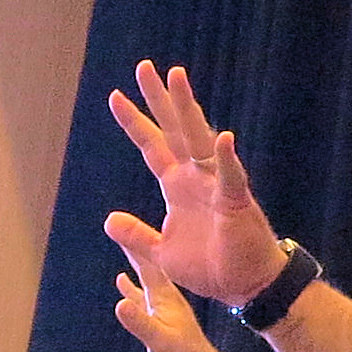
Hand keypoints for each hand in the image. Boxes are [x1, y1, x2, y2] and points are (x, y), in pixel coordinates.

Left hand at [103, 59, 291, 309]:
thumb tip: (109, 220)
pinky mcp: (235, 201)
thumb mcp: (162, 253)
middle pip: (173, 129)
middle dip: (158, 99)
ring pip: (199, 139)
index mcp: (176, 185)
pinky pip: (232, 177)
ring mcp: (216, 184)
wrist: (242, 284)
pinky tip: (225, 139)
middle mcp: (195, 176)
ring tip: (177, 77)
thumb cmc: (208, 265)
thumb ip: (137, 236)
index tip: (115, 96)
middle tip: (143, 67)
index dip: (134, 122)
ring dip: (188, 108)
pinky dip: (229, 159)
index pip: (151, 146)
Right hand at [106, 226, 229, 351]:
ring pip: (145, 276)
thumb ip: (140, 322)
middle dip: (135, 245)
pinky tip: (122, 280)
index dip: (135, 245)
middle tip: (122, 225)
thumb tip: (119, 303)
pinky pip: (141, 294)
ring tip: (123, 245)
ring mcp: (162, 305)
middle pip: (147, 264)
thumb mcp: (159, 340)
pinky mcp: (159, 317)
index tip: (122, 225)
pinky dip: (131, 285)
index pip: (148, 264)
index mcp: (165, 296)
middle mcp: (164, 295)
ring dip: (134, 261)